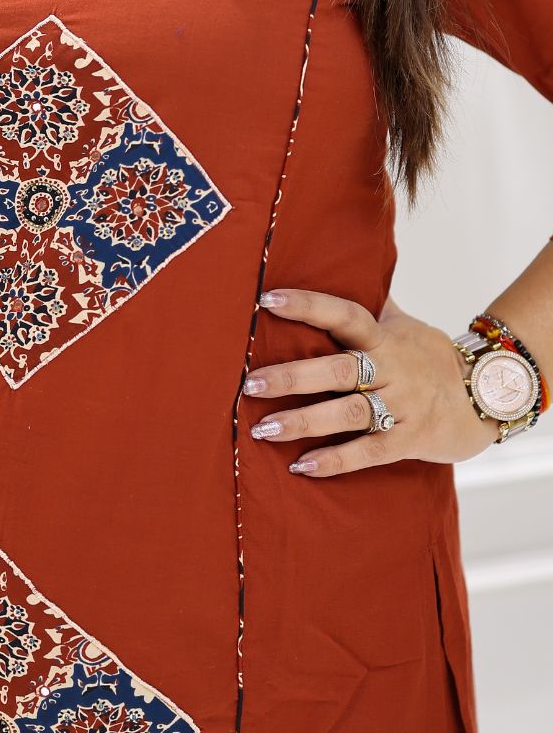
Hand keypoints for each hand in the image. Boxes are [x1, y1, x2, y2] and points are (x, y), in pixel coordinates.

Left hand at [243, 286, 497, 476]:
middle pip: (339, 369)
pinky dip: (336, 460)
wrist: (483, 397)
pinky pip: (370, 451)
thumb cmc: (430, 357)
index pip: (345, 313)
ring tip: (263, 429)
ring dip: (304, 421)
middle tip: (250, 384)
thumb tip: (344, 265)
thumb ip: (371, 304)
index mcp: (384, 337)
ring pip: (349, 412)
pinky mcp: (410, 439)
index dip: (308, 305)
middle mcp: (391, 368)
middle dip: (292, 376)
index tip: (267, 299)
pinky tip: (302, 467)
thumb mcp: (404, 325)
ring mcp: (402, 405)